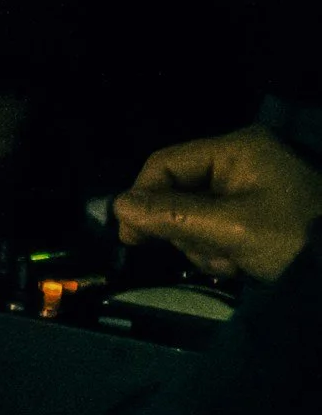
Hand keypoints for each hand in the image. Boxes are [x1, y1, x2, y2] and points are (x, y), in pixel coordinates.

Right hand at [114, 125, 321, 281]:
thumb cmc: (297, 238)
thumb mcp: (232, 229)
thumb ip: (172, 216)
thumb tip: (117, 207)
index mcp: (238, 149)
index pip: (166, 164)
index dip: (141, 198)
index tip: (131, 238)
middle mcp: (243, 160)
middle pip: (180, 192)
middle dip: (187, 230)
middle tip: (209, 255)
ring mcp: (255, 186)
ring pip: (197, 214)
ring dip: (205, 245)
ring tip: (233, 263)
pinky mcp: (262, 212)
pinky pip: (220, 226)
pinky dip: (223, 248)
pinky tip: (243, 264)